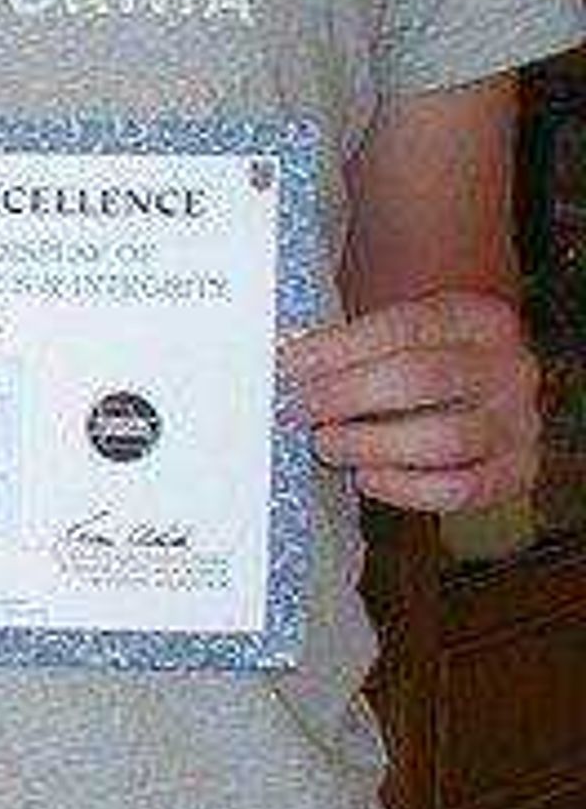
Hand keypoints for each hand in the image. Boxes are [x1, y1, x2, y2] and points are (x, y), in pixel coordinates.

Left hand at [287, 292, 544, 513]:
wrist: (471, 382)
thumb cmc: (417, 357)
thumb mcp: (395, 329)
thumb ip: (351, 340)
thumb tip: (288, 361)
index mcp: (477, 319)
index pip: (406, 325)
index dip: (341, 347)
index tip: (292, 363)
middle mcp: (509, 368)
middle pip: (423, 378)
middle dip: (348, 395)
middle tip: (303, 408)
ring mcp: (519, 422)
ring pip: (445, 438)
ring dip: (370, 445)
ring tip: (327, 444)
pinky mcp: (516, 471)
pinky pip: (461, 488)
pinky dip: (404, 489)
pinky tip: (367, 476)